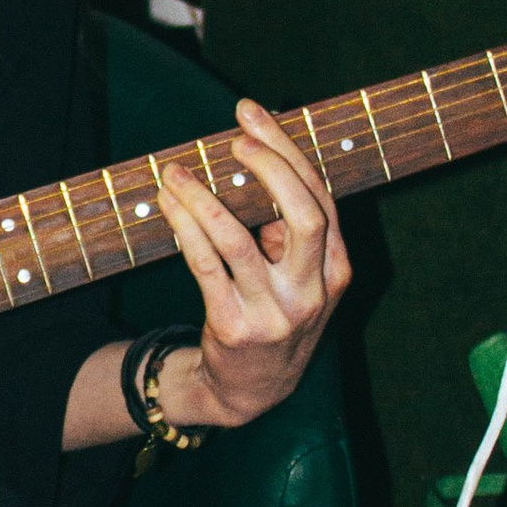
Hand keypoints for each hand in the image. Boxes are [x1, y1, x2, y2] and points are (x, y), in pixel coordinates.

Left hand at [154, 99, 350, 430]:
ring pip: (239, 240)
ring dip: (204, 199)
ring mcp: (275, 313)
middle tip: (234, 139)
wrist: (252, 390)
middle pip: (302, 214)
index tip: (253, 116)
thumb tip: (256, 159)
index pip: (320, 197)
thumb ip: (290, 229)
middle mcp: (313, 292)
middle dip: (268, 166)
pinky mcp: (235, 328)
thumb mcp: (300, 277)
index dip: (287, 151)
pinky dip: (185, 229)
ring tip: (177, 172)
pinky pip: (206, 266)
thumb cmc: (274, 314)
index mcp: (336, 270)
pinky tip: (170, 205)